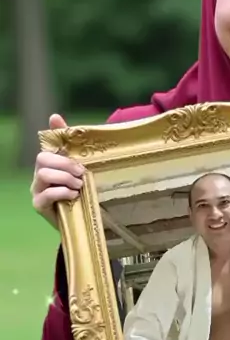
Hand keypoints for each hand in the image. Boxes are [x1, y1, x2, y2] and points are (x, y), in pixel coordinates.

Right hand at [31, 114, 84, 228]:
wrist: (80, 221)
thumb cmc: (81, 194)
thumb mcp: (84, 173)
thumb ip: (79, 153)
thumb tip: (72, 125)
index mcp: (51, 163)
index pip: (48, 143)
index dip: (52, 131)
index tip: (56, 118)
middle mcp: (40, 173)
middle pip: (42, 158)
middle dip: (64, 162)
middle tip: (81, 172)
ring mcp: (37, 189)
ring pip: (43, 174)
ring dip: (64, 178)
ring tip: (79, 185)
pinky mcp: (39, 204)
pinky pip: (46, 194)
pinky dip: (61, 192)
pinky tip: (73, 195)